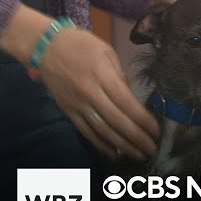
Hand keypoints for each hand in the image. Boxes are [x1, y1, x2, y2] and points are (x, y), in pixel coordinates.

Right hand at [39, 28, 159, 160]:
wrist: (45, 47)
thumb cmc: (81, 45)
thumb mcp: (107, 52)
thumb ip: (121, 76)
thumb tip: (133, 99)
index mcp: (102, 75)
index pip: (127, 103)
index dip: (143, 120)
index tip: (155, 131)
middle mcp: (90, 93)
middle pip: (117, 121)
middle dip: (137, 138)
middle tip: (152, 149)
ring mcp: (78, 104)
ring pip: (102, 130)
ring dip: (122, 145)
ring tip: (138, 155)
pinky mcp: (68, 111)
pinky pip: (86, 131)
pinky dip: (100, 144)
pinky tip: (114, 153)